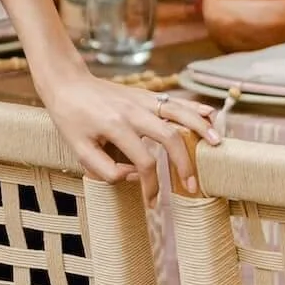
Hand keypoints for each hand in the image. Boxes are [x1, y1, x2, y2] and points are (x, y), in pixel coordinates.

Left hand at [36, 59, 213, 191]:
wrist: (67, 82)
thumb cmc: (70, 118)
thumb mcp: (77, 149)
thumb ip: (104, 169)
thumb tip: (133, 177)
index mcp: (115, 126)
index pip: (144, 161)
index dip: (151, 185)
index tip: (152, 201)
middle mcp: (133, 111)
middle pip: (169, 137)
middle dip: (184, 164)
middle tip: (192, 186)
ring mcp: (142, 100)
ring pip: (178, 113)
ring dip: (199, 129)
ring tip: (217, 145)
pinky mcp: (145, 95)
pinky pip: (174, 101)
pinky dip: (194, 108)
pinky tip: (210, 115)